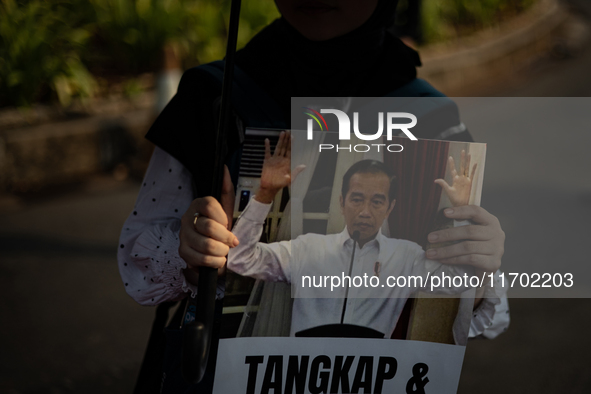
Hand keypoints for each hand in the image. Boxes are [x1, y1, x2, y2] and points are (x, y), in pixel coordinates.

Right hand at [179, 166, 237, 282]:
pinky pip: (201, 259)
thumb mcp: (228, 209)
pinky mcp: (183, 252)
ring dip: (221, 251)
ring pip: (206, 244)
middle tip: (230, 242)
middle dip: (225, 237)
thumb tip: (226, 169)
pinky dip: (215, 262)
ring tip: (224, 251)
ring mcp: (183, 236)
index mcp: (198, 204)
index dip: (223, 217)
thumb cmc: (222, 228)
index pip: (210, 204)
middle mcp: (188, 218)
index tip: (228, 224)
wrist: (218, 250)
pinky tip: (217, 259)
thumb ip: (227, 190)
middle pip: (209, 227)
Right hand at [256, 131, 305, 203]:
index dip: (291, 144)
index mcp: (287, 163)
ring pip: (277, 148)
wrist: (269, 187)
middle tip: (288, 131)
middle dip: (286, 139)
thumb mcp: (290, 179)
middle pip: (284, 147)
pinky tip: (267, 140)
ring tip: (281, 133)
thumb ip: (296, 171)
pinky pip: (267, 152)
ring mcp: (274, 159)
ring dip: (279, 140)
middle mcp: (281, 159)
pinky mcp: (267, 161)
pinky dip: (267, 146)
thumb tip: (304, 166)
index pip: (290, 151)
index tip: (292, 137)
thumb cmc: (280, 184)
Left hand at [425, 205, 504, 274]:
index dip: (460, 211)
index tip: (444, 212)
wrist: (487, 267)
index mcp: (490, 221)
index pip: (476, 211)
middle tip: (430, 238)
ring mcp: (497, 249)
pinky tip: (442, 260)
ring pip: (467, 247)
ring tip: (431, 253)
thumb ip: (461, 224)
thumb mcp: (472, 233)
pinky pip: (470, 259)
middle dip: (446, 235)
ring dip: (446, 250)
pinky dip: (453, 259)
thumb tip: (437, 219)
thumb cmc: (475, 245)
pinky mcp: (493, 263)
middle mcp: (496, 233)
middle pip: (469, 231)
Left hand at [434, 150, 476, 206]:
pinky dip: (474, 169)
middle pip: (461, 166)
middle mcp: (460, 178)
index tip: (450, 157)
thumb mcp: (448, 191)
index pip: (453, 170)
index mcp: (455, 180)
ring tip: (469, 154)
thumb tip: (435, 180)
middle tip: (462, 151)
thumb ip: (443, 184)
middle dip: (462, 159)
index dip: (452, 164)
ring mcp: (466, 180)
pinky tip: (475, 163)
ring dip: (468, 161)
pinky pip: (473, 174)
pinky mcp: (470, 183)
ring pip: (467, 168)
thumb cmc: (454, 199)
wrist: (461, 205)